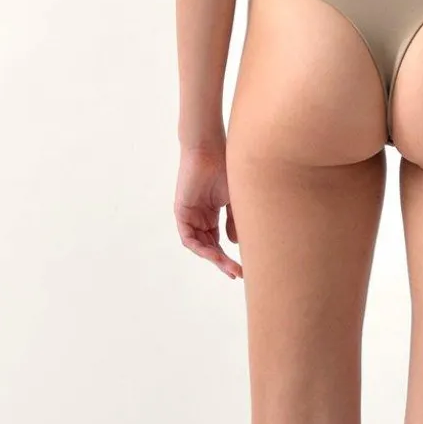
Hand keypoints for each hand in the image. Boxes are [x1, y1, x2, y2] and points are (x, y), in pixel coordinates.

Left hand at [175, 142, 241, 278]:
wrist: (209, 150)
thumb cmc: (224, 168)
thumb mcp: (234, 200)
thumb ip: (234, 221)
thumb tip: (235, 243)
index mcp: (211, 213)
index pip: (218, 241)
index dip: (228, 256)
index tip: (241, 269)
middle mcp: (200, 216)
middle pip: (210, 246)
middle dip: (223, 262)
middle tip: (237, 273)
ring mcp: (190, 215)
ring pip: (200, 245)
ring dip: (214, 258)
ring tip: (229, 267)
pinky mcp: (181, 212)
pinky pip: (188, 237)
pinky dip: (200, 248)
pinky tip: (215, 255)